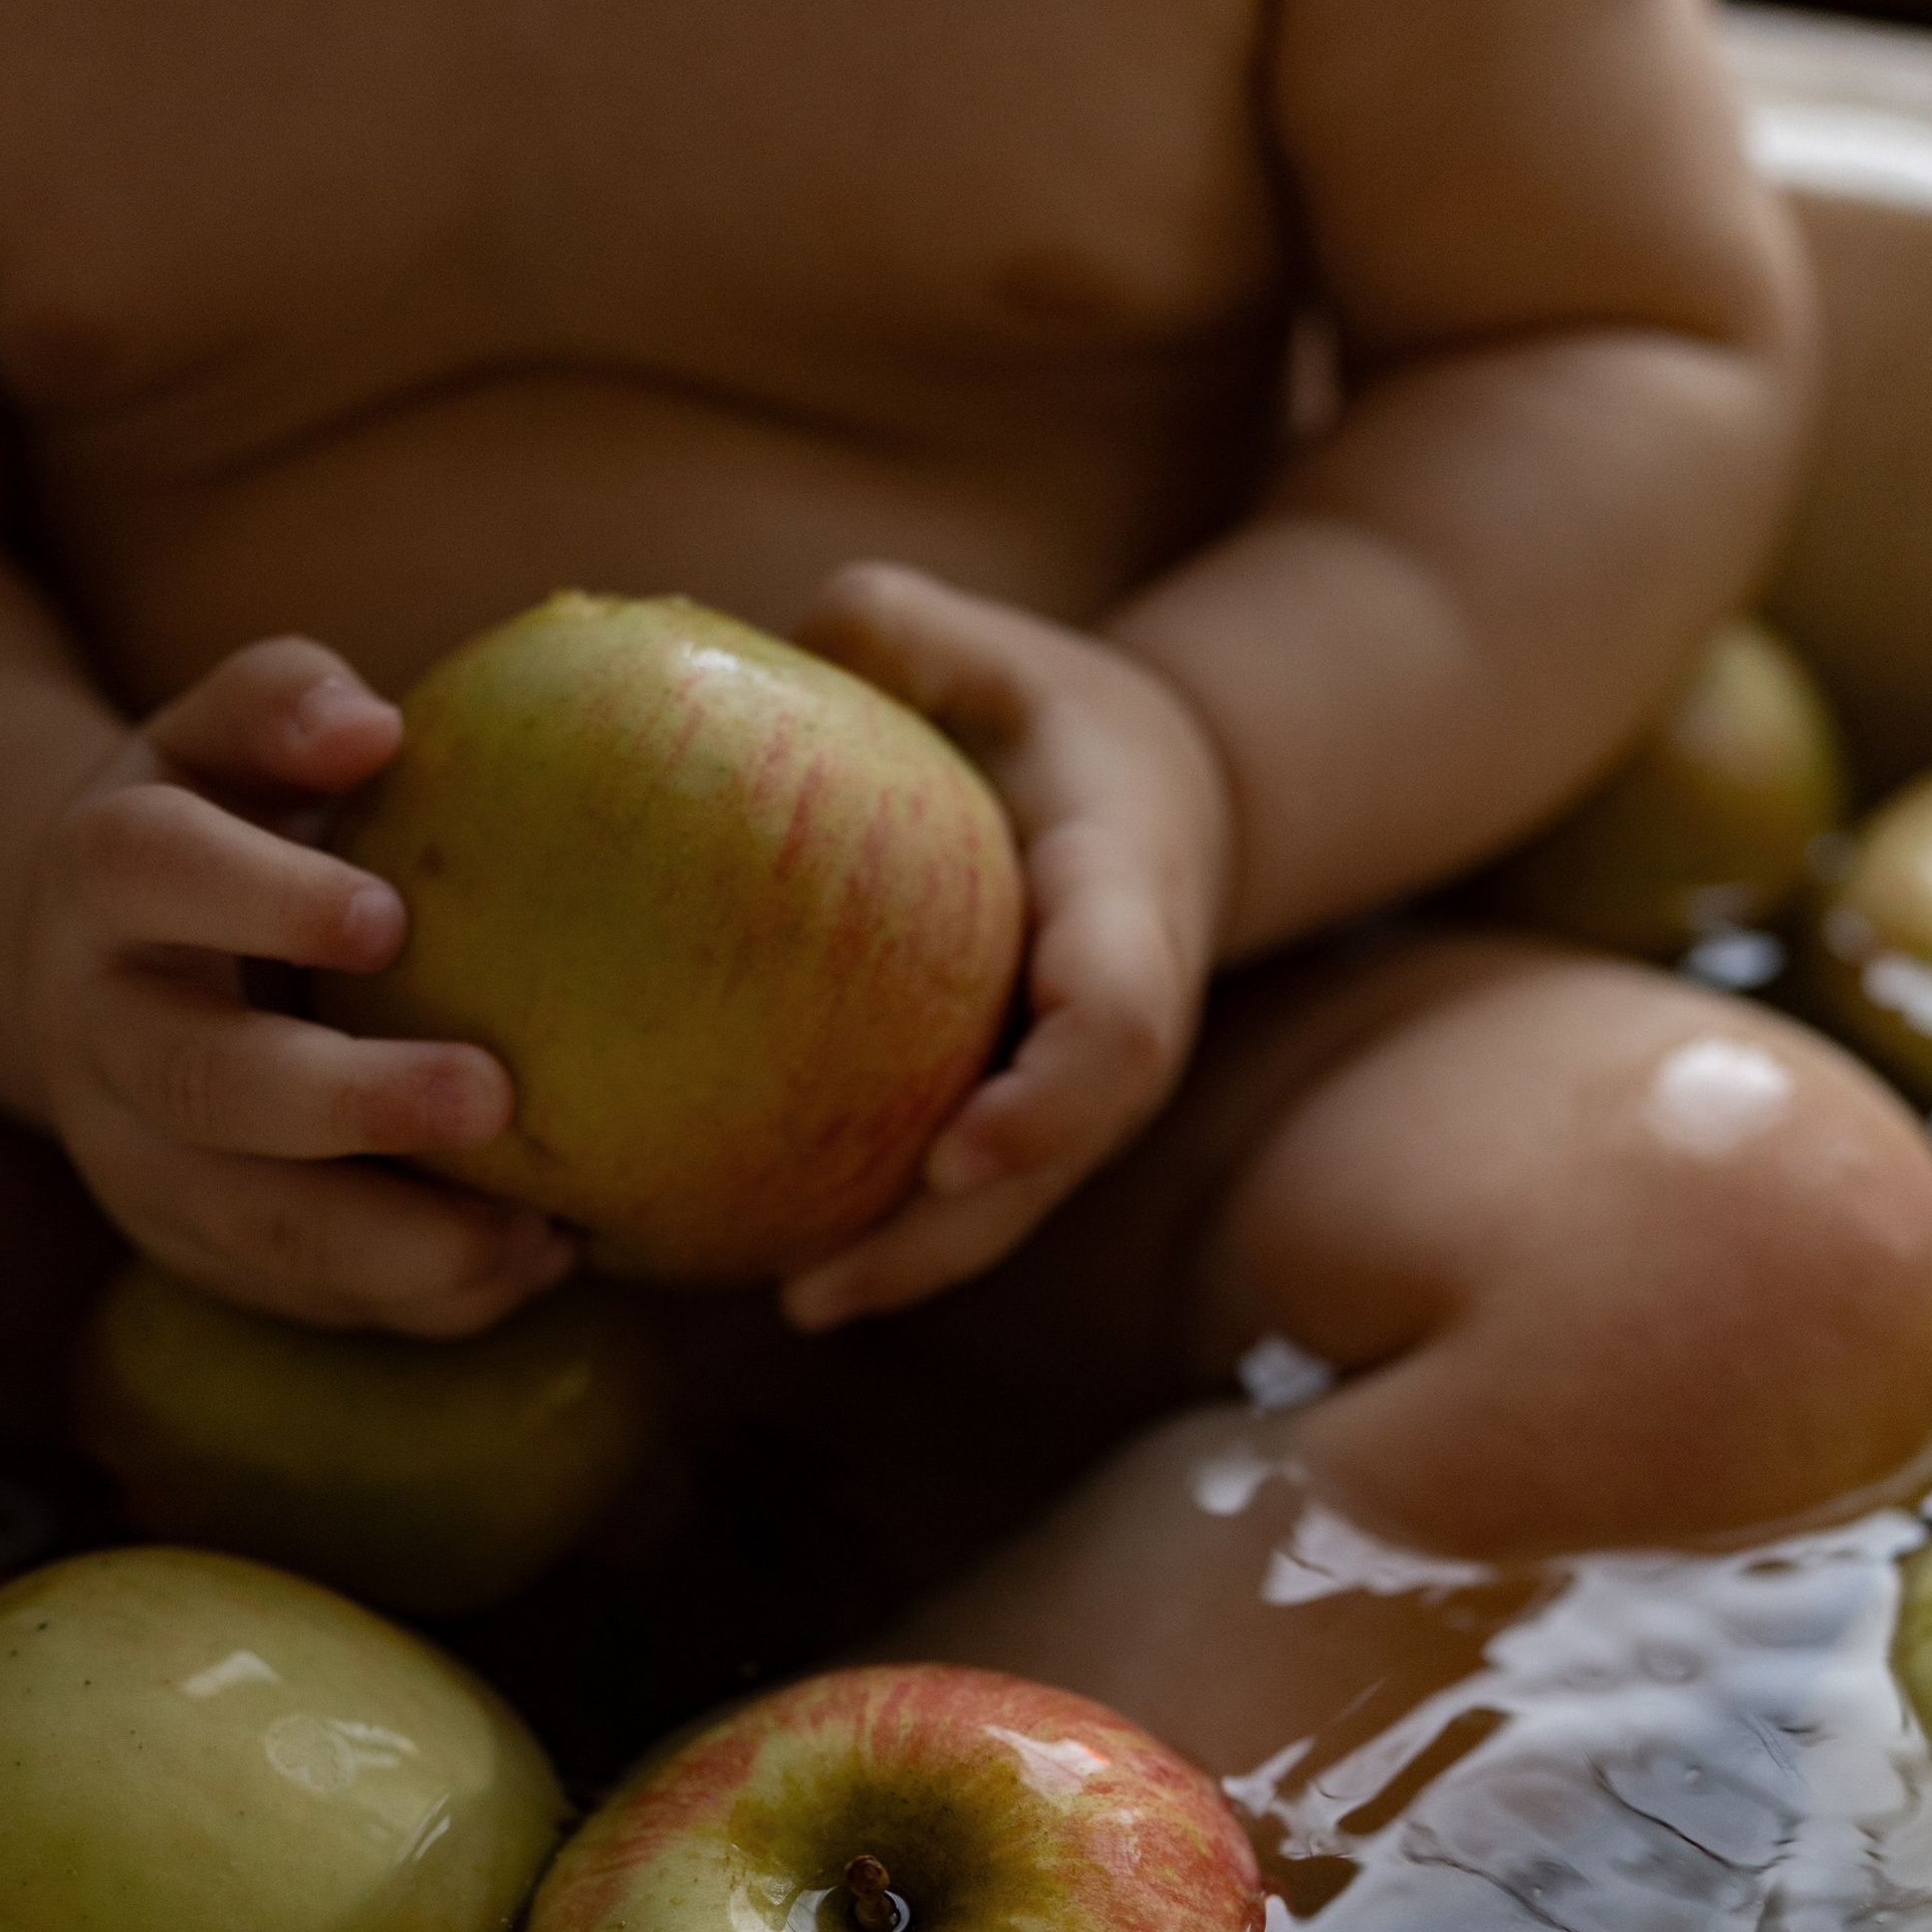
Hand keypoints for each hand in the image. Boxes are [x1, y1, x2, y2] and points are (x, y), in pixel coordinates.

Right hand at [20, 637, 571, 1332]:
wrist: (109, 973)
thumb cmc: (219, 833)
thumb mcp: (219, 745)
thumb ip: (278, 708)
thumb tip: (373, 726)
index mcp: (104, 881)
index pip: (152, 871)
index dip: (261, 896)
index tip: (387, 918)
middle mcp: (100, 1032)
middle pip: (203, 1081)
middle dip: (349, 1102)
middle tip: (493, 1095)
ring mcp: (137, 1159)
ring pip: (255, 1228)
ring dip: (403, 1244)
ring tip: (542, 1231)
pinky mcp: (193, 1250)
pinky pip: (309, 1296)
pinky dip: (425, 1297)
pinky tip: (532, 1261)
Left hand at [779, 563, 1234, 1327]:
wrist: (1170, 799)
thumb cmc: (1056, 717)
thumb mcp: (1002, 650)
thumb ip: (909, 629)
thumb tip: (795, 633)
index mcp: (1128, 906)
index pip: (1118, 1018)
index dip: (1050, 1097)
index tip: (957, 1153)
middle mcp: (1126, 1027)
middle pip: (1056, 1162)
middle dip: (951, 1240)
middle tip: (822, 1291)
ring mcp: (1089, 1093)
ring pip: (1013, 1205)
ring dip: (909, 1266)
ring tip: (789, 1302)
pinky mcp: (1038, 1120)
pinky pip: (969, 1193)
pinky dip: (885, 1231)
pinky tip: (762, 1252)